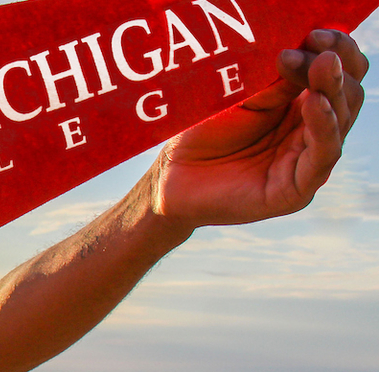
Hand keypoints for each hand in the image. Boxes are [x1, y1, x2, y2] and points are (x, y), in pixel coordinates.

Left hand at [153, 29, 367, 228]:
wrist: (172, 175)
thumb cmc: (204, 131)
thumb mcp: (242, 97)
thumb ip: (276, 81)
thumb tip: (309, 52)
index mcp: (303, 105)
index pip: (340, 73)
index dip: (336, 49)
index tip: (315, 32)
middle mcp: (313, 132)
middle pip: (348, 93)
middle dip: (332, 65)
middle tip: (311, 44)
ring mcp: (307, 161)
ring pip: (341, 121)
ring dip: (331, 89)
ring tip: (320, 65)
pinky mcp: (296, 190)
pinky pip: (322, 156)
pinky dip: (324, 127)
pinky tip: (316, 103)